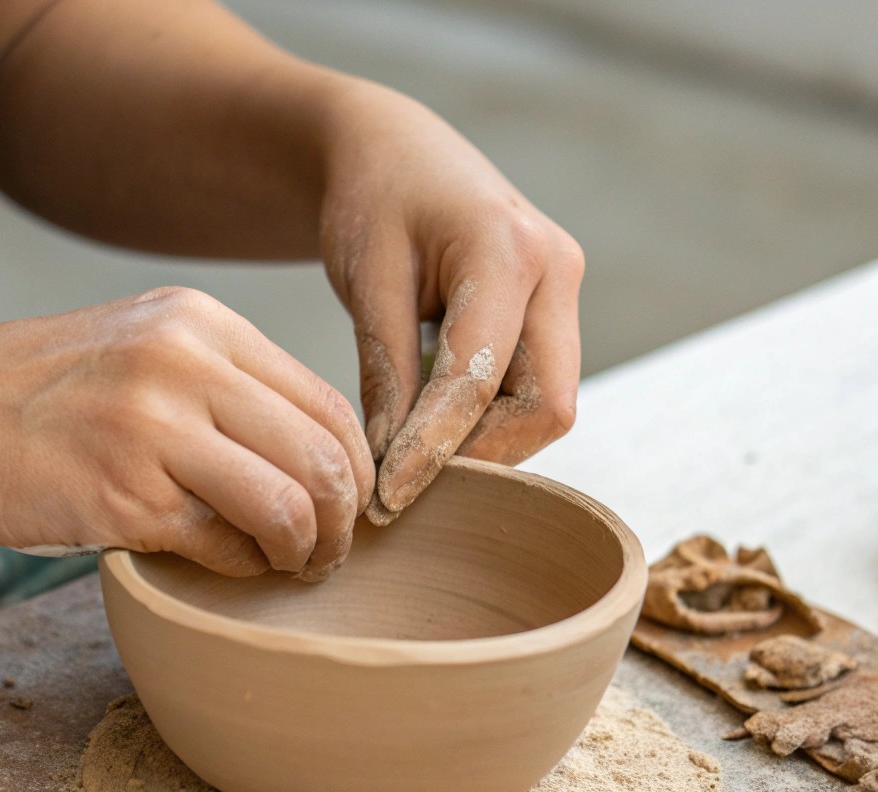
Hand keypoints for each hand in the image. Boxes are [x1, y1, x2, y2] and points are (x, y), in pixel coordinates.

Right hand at [0, 288, 373, 579]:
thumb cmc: (39, 395)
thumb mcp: (139, 347)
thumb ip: (221, 382)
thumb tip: (310, 450)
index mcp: (199, 322)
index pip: (326, 400)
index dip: (354, 467)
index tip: (346, 503)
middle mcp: (184, 363)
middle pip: (323, 454)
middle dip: (344, 518)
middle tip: (331, 550)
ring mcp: (153, 428)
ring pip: (289, 503)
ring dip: (305, 550)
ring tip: (293, 566)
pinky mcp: (124, 495)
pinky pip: (225, 543)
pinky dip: (244, 566)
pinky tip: (232, 566)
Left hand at [318, 80, 584, 522]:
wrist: (397, 153)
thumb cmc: (372, 200)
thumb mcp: (366, 280)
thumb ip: (385, 371)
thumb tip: (389, 467)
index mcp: (510, 250)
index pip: (480, 383)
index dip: (434, 450)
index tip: (387, 499)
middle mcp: (558, 271)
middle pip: (546, 408)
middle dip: (479, 457)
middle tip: (404, 486)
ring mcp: (564, 292)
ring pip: (546, 408)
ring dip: (484, 445)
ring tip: (411, 458)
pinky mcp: (553, 313)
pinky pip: (535, 391)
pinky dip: (486, 423)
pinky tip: (432, 430)